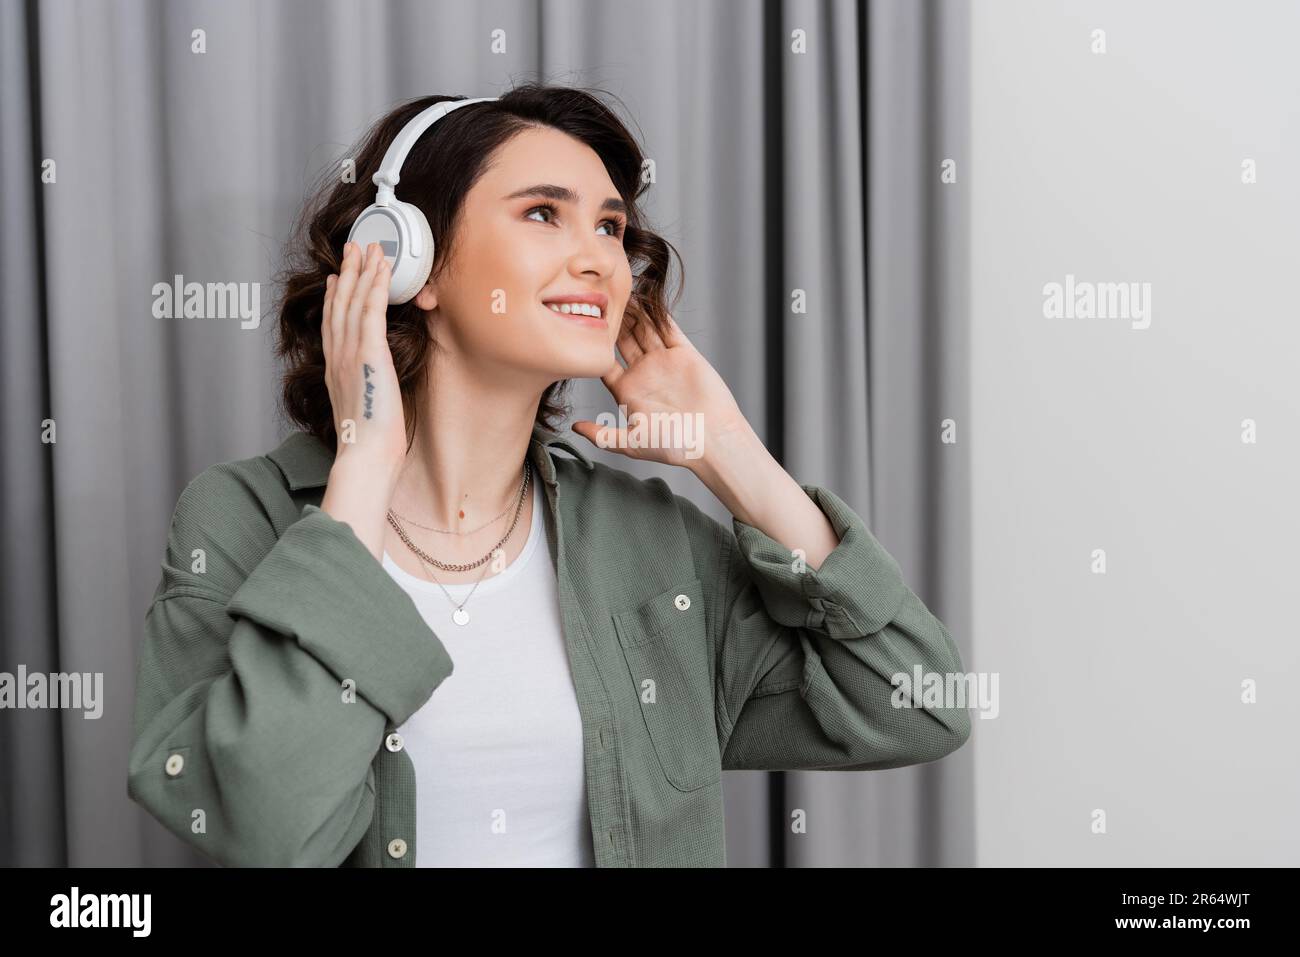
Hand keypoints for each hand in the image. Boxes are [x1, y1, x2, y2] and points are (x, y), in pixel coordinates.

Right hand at [318, 241, 405, 558]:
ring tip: (371, 248)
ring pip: (355, 302)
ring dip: (364, 271)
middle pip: (340, 305)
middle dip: (348, 273)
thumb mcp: (364, 410)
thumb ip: (365, 391)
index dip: (335, 298)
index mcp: (336, 371)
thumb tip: (374, 386)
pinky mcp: (369, 354)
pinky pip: (372, 311)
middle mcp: (338, 358)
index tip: (338, 279)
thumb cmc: (369, 445)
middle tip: (353, 249)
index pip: (332, 325)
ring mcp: (351, 354)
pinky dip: (377, 286)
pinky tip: (383, 269)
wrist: (366, 457)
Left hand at [570, 311, 749, 471]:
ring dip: (632, 312)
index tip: (580, 328)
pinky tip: (645, 297)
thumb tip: (574, 427)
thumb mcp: (631, 443)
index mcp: (628, 391)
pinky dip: (657, 313)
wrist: (711, 439)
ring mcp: (664, 361)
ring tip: (617, 291)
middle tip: (596, 300)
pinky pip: (668, 328)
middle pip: (622, 341)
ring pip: (644, 330)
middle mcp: (644, 373)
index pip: (605, 363)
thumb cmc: (673, 445)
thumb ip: (602, 435)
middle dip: (611, 323)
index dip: (594, 347)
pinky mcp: (684, 353)